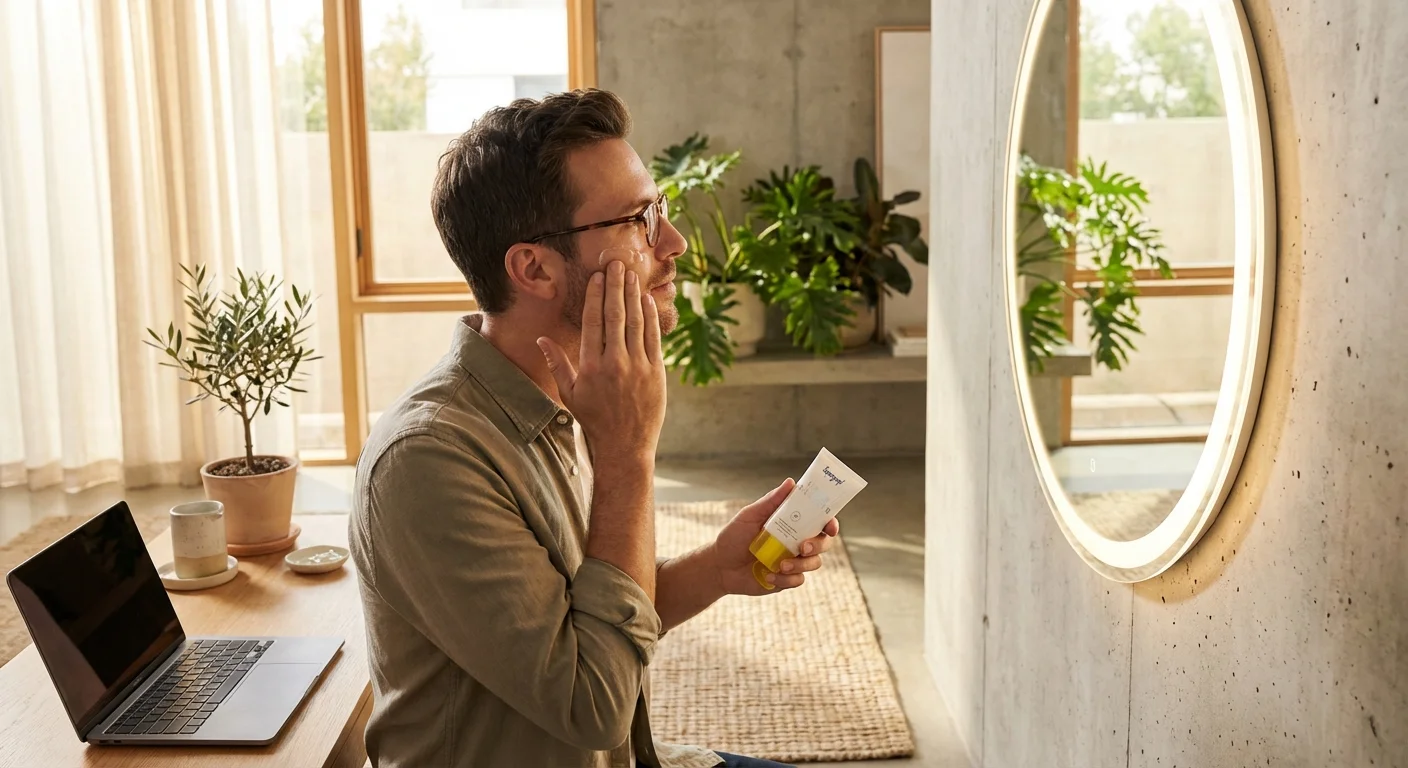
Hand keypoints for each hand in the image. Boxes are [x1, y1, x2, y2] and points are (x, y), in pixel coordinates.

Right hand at [538, 260, 666, 464]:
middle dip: (615, 286)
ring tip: (631, 275)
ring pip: (635, 322)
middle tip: (616, 263)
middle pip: (614, 315)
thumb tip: (541, 340)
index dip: (595, 296)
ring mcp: (637, 366)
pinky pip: (653, 337)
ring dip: (633, 295)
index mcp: (590, 366)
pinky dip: (651, 316)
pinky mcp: (656, 371)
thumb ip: (558, 364)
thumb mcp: (570, 394)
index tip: (597, 277)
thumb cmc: (594, 420)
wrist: (625, 445)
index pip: (592, 322)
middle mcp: (614, 363)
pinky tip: (647, 299)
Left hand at [707, 479, 839, 595]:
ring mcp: (793, 562)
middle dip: (818, 545)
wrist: (719, 566)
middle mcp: (796, 542)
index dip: (830, 523)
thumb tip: (791, 482)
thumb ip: (771, 502)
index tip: (830, 526)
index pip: (819, 521)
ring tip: (779, 565)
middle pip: (823, 543)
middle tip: (802, 547)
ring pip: (814, 563)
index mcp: (791, 524)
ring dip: (800, 565)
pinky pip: (798, 580)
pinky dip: (785, 579)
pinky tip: (767, 576)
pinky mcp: (786, 580)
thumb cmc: (734, 537)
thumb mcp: (750, 516)